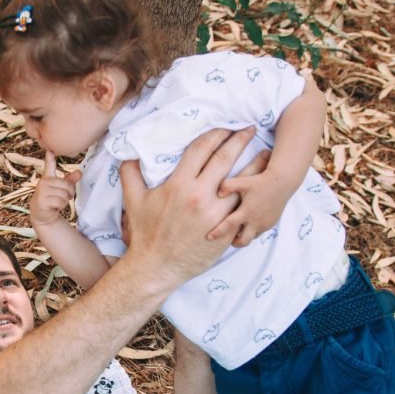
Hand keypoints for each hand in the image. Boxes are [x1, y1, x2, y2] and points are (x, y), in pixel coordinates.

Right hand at [30, 152, 81, 229]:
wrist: (42, 215)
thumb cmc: (52, 199)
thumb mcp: (62, 189)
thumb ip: (70, 180)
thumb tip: (80, 172)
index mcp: (48, 178)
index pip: (49, 165)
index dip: (50, 158)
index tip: (50, 150)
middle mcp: (43, 182)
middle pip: (65, 184)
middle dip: (69, 193)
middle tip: (65, 198)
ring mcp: (41, 191)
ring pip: (63, 194)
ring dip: (64, 201)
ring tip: (58, 203)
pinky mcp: (41, 201)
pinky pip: (60, 202)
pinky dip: (61, 206)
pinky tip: (55, 207)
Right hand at [120, 127, 255, 285]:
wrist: (157, 267)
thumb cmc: (145, 233)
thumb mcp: (133, 201)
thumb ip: (130, 173)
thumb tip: (128, 152)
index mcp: (179, 184)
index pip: (201, 149)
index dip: (215, 134)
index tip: (224, 127)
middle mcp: (199, 195)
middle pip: (225, 159)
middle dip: (239, 140)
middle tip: (249, 128)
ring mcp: (215, 213)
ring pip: (241, 181)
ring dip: (255, 164)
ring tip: (266, 152)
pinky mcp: (225, 228)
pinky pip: (244, 205)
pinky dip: (253, 193)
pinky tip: (262, 184)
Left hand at [209, 150, 284, 244]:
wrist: (282, 181)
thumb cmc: (260, 181)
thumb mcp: (242, 181)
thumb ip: (227, 186)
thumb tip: (218, 194)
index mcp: (246, 212)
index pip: (228, 226)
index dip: (217, 233)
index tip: (209, 237)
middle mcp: (256, 221)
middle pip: (243, 241)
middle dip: (235, 243)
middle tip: (230, 240)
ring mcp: (265, 223)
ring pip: (253, 236)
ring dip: (246, 236)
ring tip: (240, 231)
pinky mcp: (272, 222)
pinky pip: (261, 231)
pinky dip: (254, 230)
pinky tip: (251, 223)